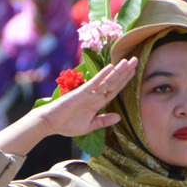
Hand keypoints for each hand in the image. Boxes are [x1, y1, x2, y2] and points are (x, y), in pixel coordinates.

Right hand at [0, 59, 136, 156]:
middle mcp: (95, 95)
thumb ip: (103, 121)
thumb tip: (119, 117)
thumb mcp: (89, 126)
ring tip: (128, 60)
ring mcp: (89, 93)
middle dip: (125, 71)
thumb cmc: (67, 125)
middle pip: (114, 81)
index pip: (115, 89)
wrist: (50, 123)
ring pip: (107, 80)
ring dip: (118, 70)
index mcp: (98, 103)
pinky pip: (94, 82)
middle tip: (136, 59)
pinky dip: (102, 75)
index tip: (134, 71)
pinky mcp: (81, 93)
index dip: (125, 80)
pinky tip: (111, 67)